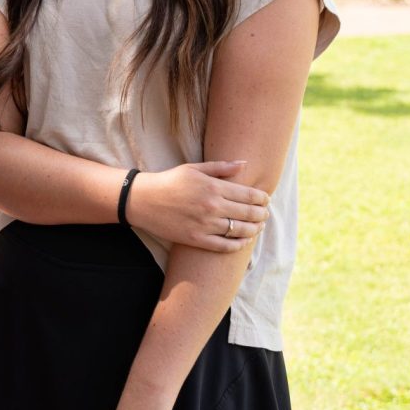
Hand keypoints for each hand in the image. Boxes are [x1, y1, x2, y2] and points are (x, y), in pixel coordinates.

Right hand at [128, 161, 268, 251]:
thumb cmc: (169, 181)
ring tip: (257, 227)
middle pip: (248, 214)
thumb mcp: (194, 168)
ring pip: (240, 231)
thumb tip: (244, 164)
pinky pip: (224, 246)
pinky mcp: (196, 239)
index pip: (248, 195)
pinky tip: (243, 241)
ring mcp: (205, 224)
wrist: (144, 200)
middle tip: (265, 214)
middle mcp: (212, 206)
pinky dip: (238, 245)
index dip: (262, 198)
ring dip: (253, 230)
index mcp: (213, 187)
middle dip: (261, 214)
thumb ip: (221, 167)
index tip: (266, 200)